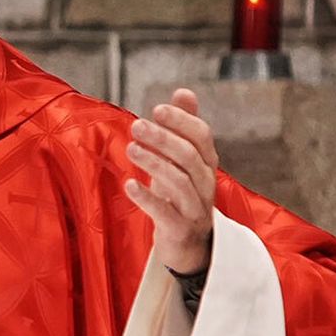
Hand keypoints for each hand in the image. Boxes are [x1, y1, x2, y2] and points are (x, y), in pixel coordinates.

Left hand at [125, 88, 218, 274]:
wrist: (189, 244)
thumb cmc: (182, 195)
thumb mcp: (183, 161)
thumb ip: (184, 128)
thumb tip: (183, 92)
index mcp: (207, 164)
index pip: (202, 137)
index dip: (181, 121)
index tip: (156, 109)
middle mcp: (206, 184)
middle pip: (190, 157)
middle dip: (164, 138)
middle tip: (136, 125)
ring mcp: (195, 208)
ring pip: (180, 182)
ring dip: (154, 163)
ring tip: (131, 148)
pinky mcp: (180, 229)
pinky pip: (166, 213)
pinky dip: (147, 198)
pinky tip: (129, 184)